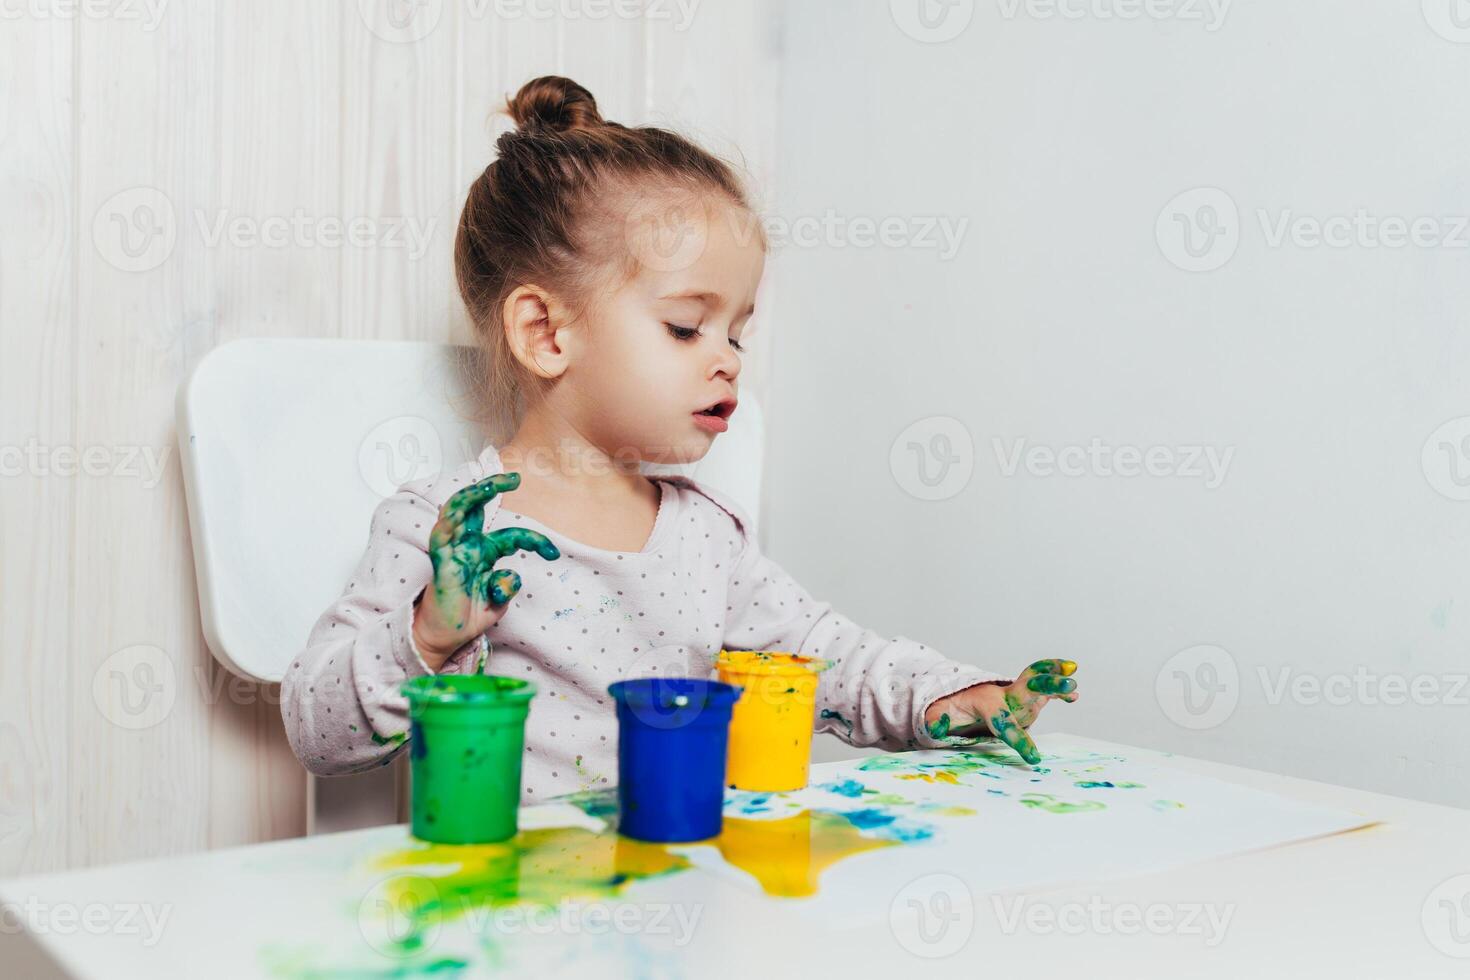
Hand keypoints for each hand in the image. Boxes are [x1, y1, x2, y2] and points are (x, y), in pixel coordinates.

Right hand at [411, 472, 559, 670]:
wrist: (442, 641)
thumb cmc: (464, 619)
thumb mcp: (497, 602)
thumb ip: (507, 587)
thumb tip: (512, 576)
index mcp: (482, 553)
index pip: (512, 536)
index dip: (535, 541)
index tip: (554, 553)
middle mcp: (467, 546)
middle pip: (477, 507)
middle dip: (493, 485)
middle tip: (515, 477)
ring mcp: (452, 551)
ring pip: (456, 510)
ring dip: (472, 494)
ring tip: (491, 484)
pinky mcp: (441, 562)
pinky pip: (442, 535)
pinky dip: (451, 519)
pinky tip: (461, 509)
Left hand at [922, 659, 1078, 764]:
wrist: (960, 696)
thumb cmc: (951, 708)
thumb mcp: (936, 715)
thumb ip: (936, 720)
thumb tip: (939, 726)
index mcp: (986, 701)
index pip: (1002, 720)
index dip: (1018, 738)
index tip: (1034, 758)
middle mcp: (1005, 694)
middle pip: (1027, 686)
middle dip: (1046, 683)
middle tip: (1067, 681)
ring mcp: (1017, 694)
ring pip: (1038, 680)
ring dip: (1056, 677)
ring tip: (1073, 677)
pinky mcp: (1026, 697)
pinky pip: (1044, 691)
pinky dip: (1059, 691)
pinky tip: (1074, 696)